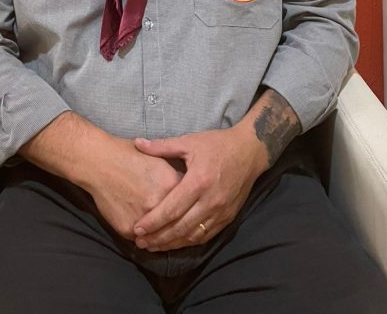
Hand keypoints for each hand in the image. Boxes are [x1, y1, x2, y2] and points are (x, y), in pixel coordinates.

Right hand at [84, 137, 183, 239]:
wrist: (99, 163)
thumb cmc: (128, 155)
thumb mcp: (159, 158)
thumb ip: (175, 176)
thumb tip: (190, 190)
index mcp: (172, 184)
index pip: (190, 205)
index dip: (191, 210)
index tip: (192, 214)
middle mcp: (161, 204)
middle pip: (177, 225)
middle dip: (180, 231)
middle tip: (182, 233)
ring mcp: (145, 219)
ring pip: (160, 237)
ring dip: (163, 241)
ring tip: (164, 240)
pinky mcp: (128, 229)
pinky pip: (141, 240)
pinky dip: (145, 239)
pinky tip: (147, 238)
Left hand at [131, 126, 263, 251]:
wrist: (250, 151)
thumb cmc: (217, 144)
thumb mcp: (189, 141)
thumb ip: (162, 146)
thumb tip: (137, 143)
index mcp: (198, 181)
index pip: (172, 209)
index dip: (153, 222)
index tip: (136, 230)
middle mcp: (210, 201)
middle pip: (180, 227)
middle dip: (158, 238)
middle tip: (140, 243)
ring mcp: (221, 212)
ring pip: (192, 235)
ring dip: (172, 244)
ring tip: (153, 246)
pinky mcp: (228, 218)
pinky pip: (206, 236)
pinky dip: (189, 241)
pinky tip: (176, 243)